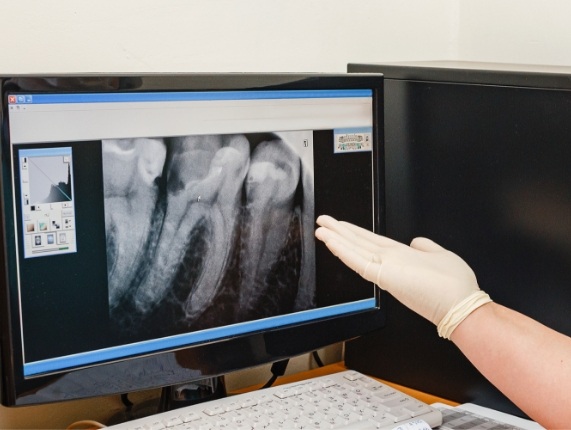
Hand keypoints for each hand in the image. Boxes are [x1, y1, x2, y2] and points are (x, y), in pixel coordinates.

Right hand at [315, 215, 490, 337]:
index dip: (355, 233)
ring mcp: (386, 269)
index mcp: (401, 257)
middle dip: (339, 232)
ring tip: (321, 229)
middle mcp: (390, 262)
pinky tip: (331, 242)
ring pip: (355, 250)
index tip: (341, 226)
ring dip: (336, 238)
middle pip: (359, 244)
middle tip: (322, 222)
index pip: (371, 243)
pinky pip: (359, 261)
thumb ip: (426, 247)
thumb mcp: (441, 256)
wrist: (461, 306)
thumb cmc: (454, 287)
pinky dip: (343, 251)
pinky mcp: (384, 275)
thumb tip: (416, 240)